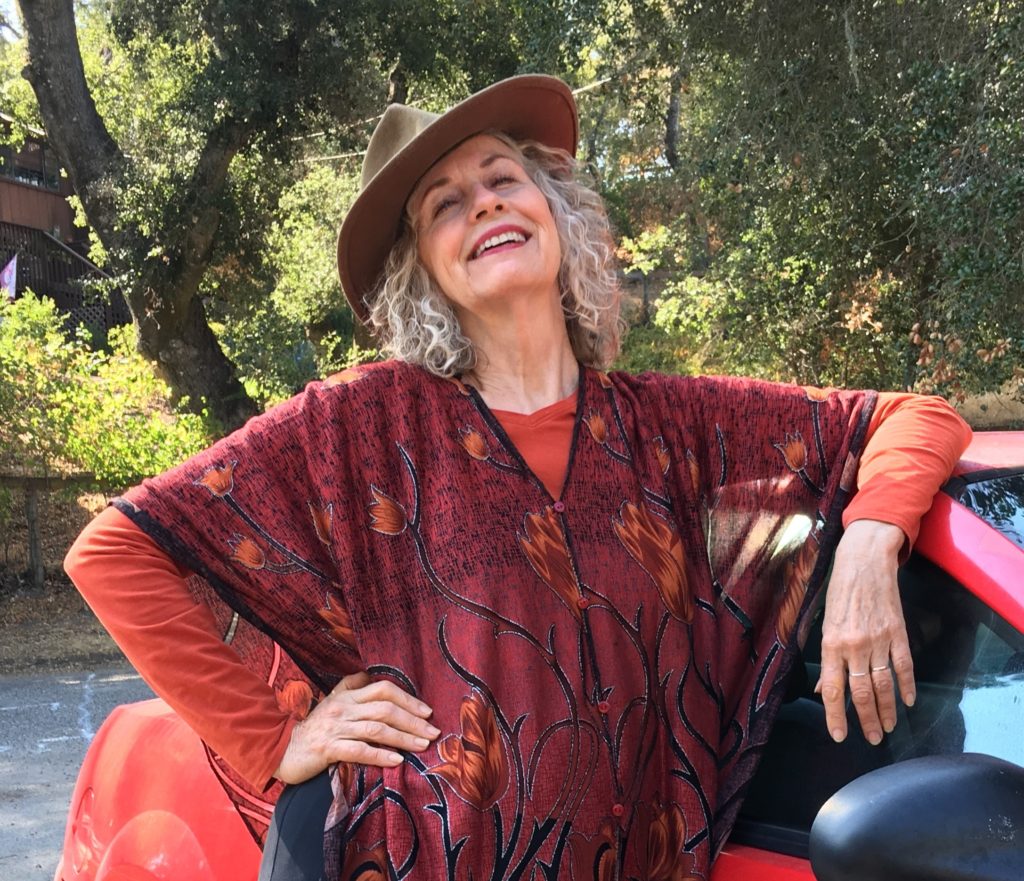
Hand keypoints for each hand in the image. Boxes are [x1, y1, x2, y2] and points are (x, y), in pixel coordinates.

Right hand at [274, 672, 439, 783]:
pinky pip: (358, 750)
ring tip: (422, 746)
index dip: (408, 698)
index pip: (383, 689)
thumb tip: (371, 675)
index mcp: (347, 695)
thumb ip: (351, 686)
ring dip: (403, 738)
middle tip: (433, 732)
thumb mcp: (332, 701)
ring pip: (376, 729)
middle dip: (412, 720)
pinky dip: (380, 755)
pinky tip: (396, 760)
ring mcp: (335, 728)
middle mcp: (343, 708)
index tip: (427, 712)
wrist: (282, 749)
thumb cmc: (314, 727)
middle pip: (385, 709)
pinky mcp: (327, 748)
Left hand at [815, 520, 915, 745]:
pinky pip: (904, 666)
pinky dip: (906, 686)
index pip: (832, 689)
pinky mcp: (898, 632)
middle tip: (871, 739)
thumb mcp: (824, 622)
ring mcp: (879, 640)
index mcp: (830, 643)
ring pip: (883, 684)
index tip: (840, 736)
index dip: (835, 716)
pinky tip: (907, 702)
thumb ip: (826, 658)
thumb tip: (823, 689)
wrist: (865, 560)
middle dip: (866, 720)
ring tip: (887, 728)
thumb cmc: (839, 590)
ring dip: (887, 710)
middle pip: (861, 693)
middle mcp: (854, 646)